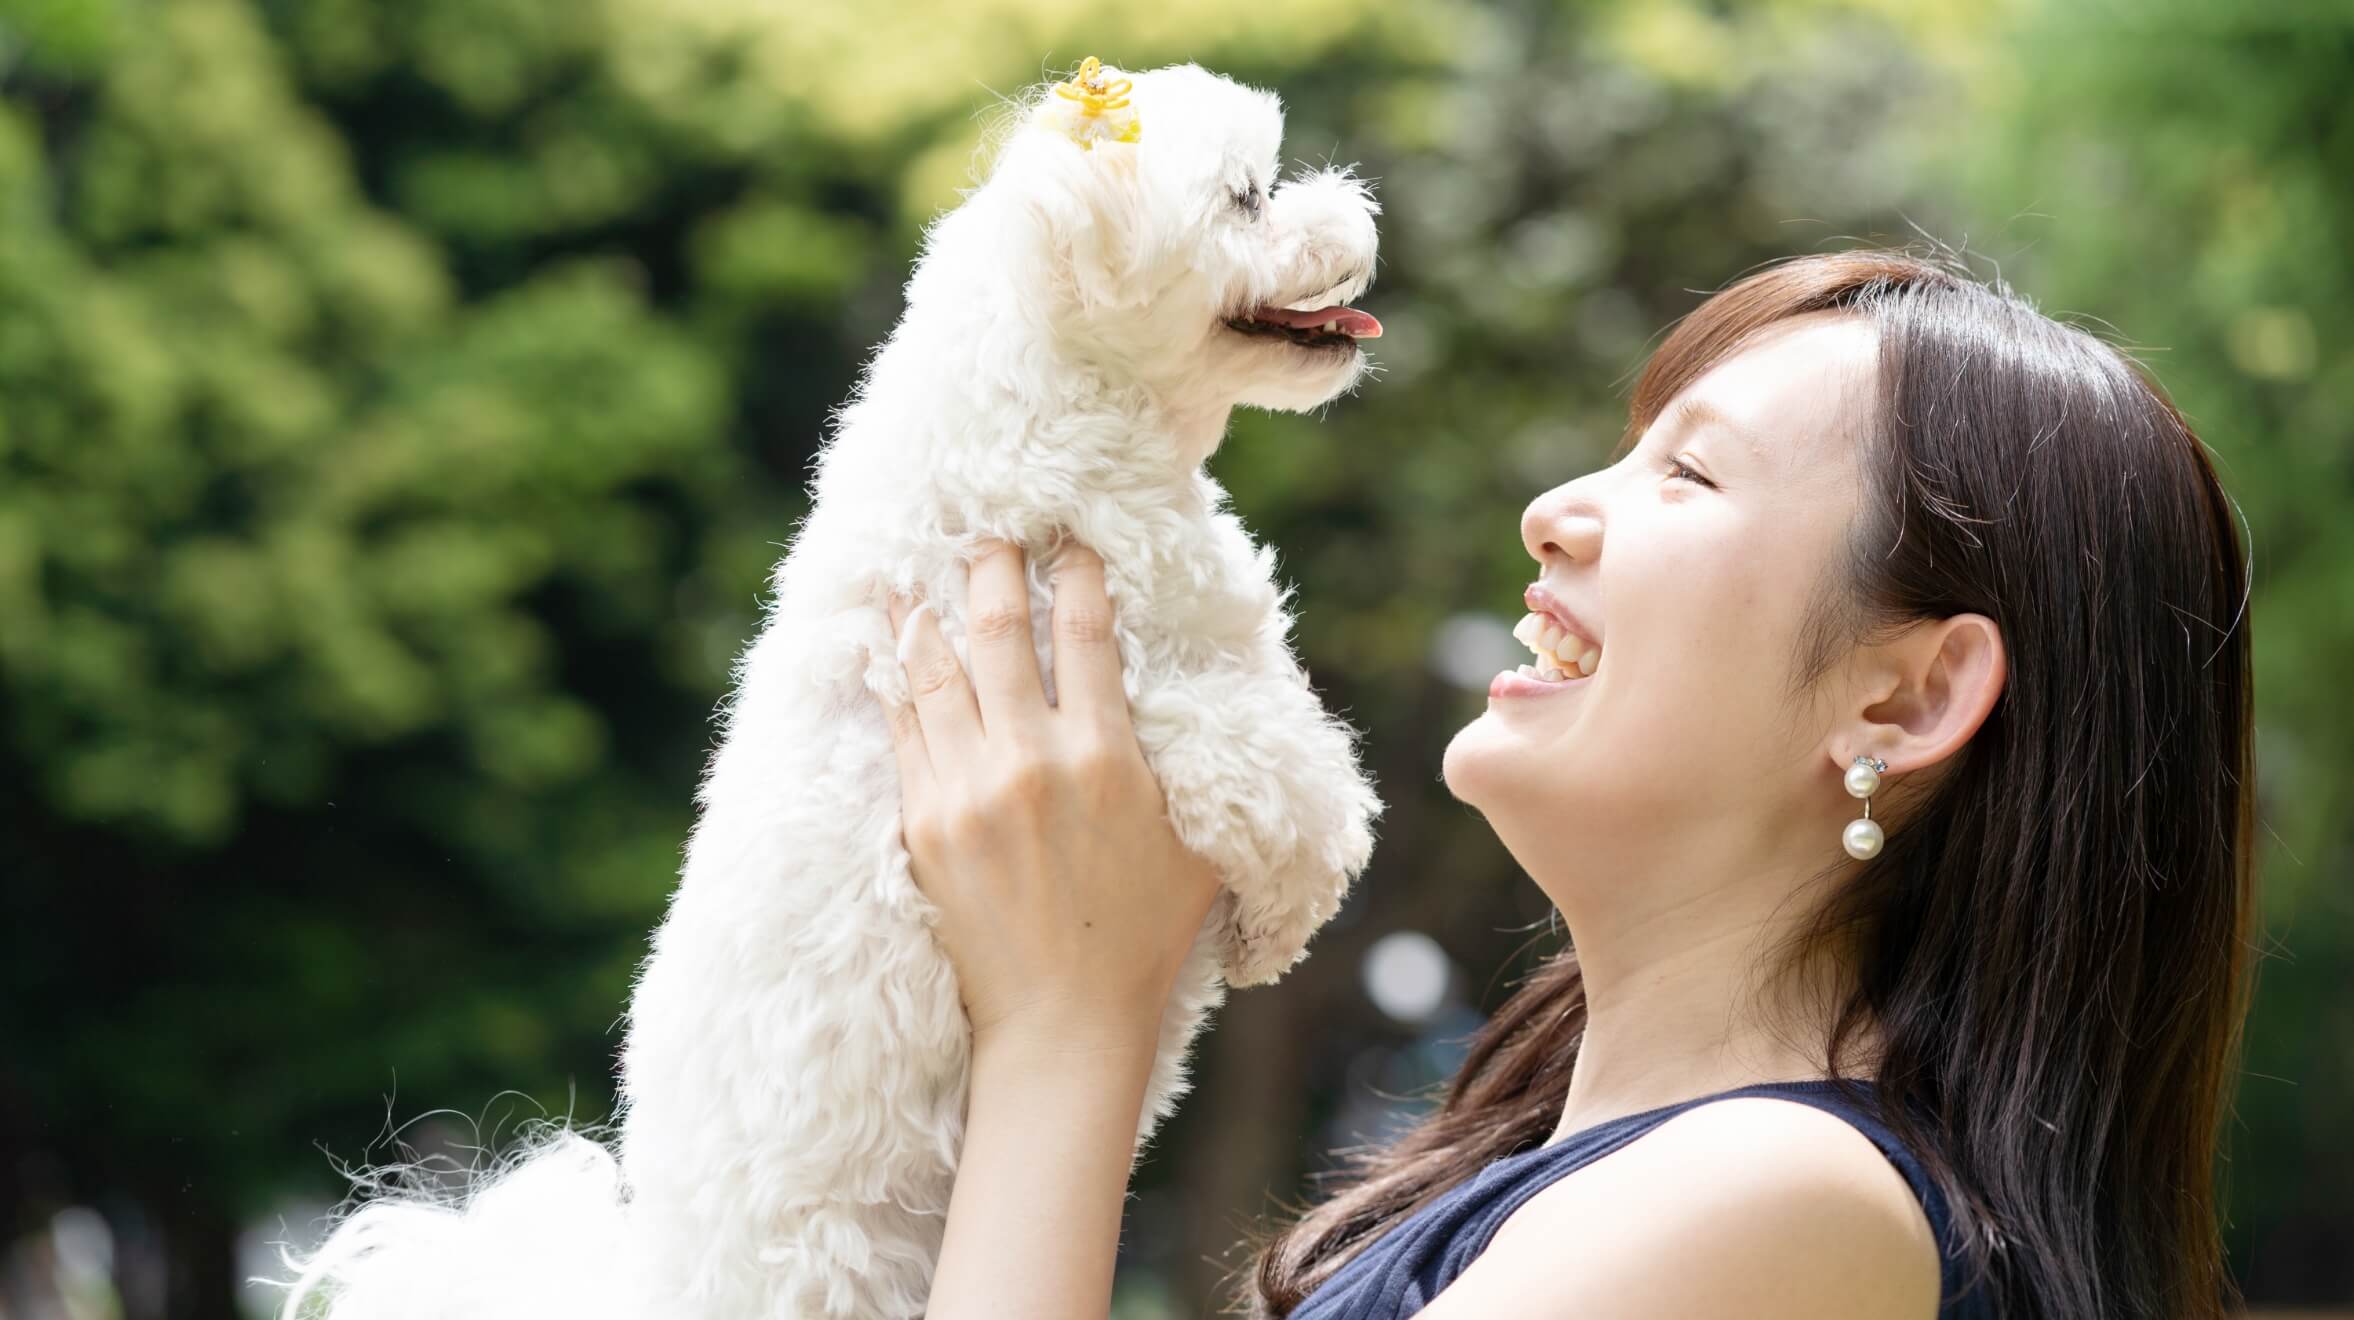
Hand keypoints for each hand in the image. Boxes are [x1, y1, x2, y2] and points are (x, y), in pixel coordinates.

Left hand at [881, 540, 1221, 1053]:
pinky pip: (903, 727)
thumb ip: (1196, 761)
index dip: (1076, 572)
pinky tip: (888, 642)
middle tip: (987, 526)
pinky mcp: (923, 822)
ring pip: (937, 668)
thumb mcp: (1198, 841)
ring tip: (917, 564)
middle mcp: (1031, 762)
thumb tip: (1218, 692)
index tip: (1069, 537)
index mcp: (1106, 757)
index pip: (1085, 631)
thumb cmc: (1142, 933)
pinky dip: (895, 677)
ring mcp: (967, 790)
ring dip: (928, 606)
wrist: (1062, 1021)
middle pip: (999, 628)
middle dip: (992, 564)